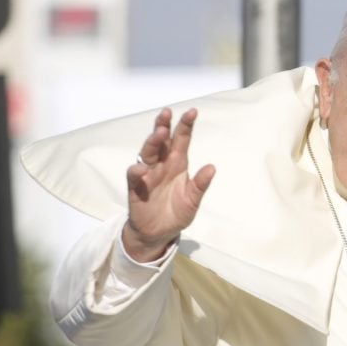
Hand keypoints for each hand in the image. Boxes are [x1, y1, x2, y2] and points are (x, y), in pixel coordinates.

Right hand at [123, 107, 214, 261]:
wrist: (159, 233)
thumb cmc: (176, 213)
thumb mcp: (192, 200)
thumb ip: (200, 185)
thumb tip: (212, 168)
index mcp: (177, 164)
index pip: (181, 140)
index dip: (185, 126)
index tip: (192, 111)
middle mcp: (162, 164)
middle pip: (161, 141)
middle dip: (163, 126)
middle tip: (167, 113)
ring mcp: (148, 175)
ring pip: (147, 153)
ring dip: (152, 143)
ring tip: (159, 133)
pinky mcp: (136, 188)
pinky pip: (134, 177)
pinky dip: (137, 172)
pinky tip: (142, 169)